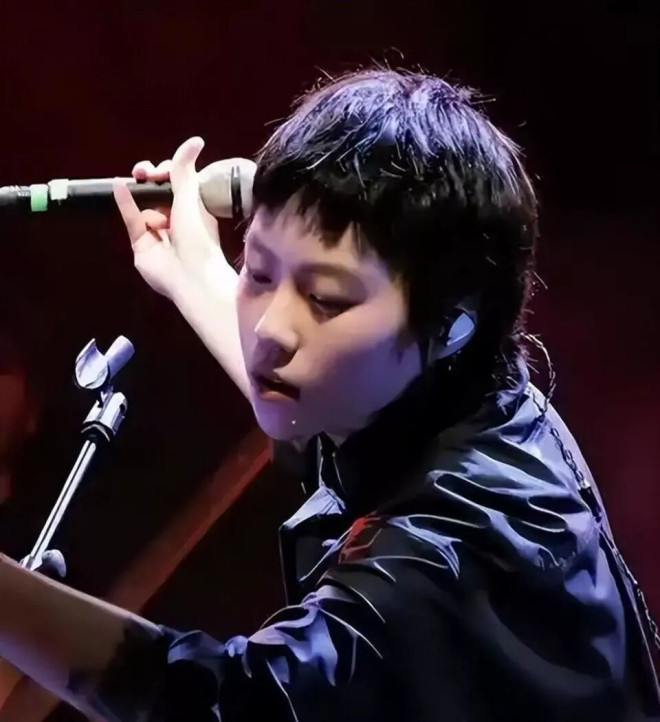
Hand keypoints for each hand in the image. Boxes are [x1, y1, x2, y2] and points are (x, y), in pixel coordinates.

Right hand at [113, 136, 229, 299]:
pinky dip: (124, 203)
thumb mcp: (191, 197)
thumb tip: (195, 140)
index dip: (170, 173)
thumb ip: (185, 169)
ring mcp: (159, 234)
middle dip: (152, 180)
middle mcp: (178, 223)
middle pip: (160, 195)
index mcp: (196, 212)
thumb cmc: (198, 237)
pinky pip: (131, 220)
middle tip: (146, 172)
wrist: (191, 275)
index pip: (180, 185)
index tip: (163, 169)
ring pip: (144, 207)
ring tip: (137, 179)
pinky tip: (118, 186)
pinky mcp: (141, 245)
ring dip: (139, 192)